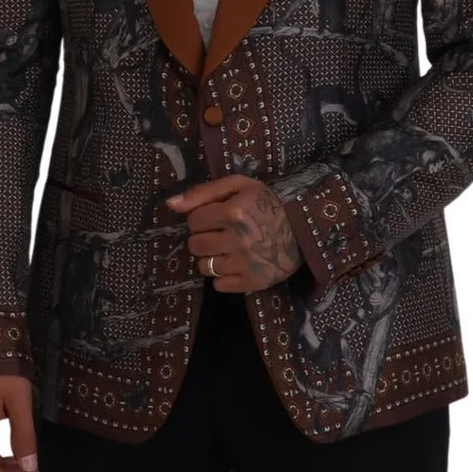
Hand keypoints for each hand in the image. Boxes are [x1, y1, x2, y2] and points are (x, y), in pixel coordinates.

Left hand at [166, 174, 303, 292]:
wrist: (302, 228)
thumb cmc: (266, 203)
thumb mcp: (239, 186)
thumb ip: (203, 192)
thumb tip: (170, 204)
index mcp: (234, 212)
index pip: (193, 221)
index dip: (202, 217)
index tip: (217, 216)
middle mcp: (238, 239)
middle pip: (195, 245)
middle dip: (204, 238)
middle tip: (221, 233)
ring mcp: (245, 264)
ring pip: (204, 267)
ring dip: (212, 258)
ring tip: (228, 249)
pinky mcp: (253, 283)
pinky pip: (218, 285)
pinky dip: (224, 276)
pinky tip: (237, 264)